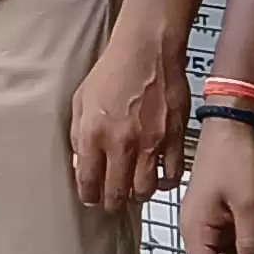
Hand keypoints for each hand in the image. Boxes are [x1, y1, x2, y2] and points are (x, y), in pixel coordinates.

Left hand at [69, 25, 190, 209]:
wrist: (147, 51)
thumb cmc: (112, 72)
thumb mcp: (80, 101)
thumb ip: (77, 136)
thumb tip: (80, 164)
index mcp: (93, 134)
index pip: (88, 182)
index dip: (88, 195)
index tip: (90, 198)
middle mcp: (122, 143)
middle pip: (116, 193)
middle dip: (111, 203)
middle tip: (111, 202)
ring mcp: (151, 142)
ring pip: (145, 190)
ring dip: (137, 195)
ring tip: (133, 190)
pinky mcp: (175, 138)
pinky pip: (172, 175)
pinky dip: (164, 182)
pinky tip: (158, 178)